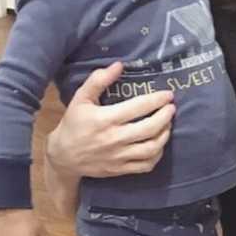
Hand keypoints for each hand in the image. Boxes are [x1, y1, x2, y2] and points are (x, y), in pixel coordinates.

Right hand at [47, 62, 175, 178]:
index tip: (168, 95)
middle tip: (171, 108)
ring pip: (152, 148)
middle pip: (150, 128)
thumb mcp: (81, 99)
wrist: (63, 156)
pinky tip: (159, 144)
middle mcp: (115, 138)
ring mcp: (119, 156)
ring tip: (168, 125)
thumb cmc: (74, 124)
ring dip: (165, 135)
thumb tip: (119, 65)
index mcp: (105, 119)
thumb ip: (98, 80)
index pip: (139, 107)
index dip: (157, 100)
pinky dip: (158, 155)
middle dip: (166, 116)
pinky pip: (147, 165)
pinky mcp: (121, 169)